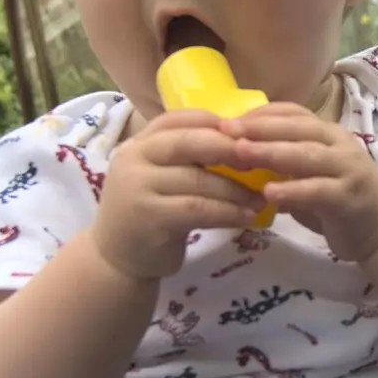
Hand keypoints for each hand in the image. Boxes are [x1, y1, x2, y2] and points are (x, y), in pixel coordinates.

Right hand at [91, 109, 267, 279]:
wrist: (116, 258)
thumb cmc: (149, 212)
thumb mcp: (161, 177)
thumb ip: (185, 157)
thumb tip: (240, 140)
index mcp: (138, 143)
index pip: (177, 119)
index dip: (213, 123)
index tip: (244, 132)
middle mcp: (133, 160)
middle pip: (188, 143)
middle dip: (229, 150)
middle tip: (259, 160)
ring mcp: (138, 188)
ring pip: (198, 180)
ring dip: (236, 189)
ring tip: (260, 198)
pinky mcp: (150, 218)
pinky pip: (199, 209)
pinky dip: (227, 212)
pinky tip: (247, 217)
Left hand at [220, 103, 377, 260]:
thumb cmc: (338, 196)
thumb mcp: (311, 171)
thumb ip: (284, 160)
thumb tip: (236, 151)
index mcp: (327, 133)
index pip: (293, 113)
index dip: (260, 114)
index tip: (226, 120)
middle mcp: (339, 145)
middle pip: (298, 129)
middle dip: (259, 128)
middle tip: (225, 132)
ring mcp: (347, 170)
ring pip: (307, 156)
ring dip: (271, 153)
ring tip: (241, 154)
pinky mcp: (349, 199)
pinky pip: (318, 191)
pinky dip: (293, 191)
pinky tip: (270, 194)